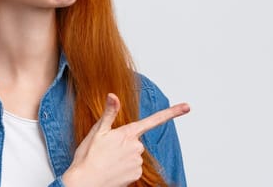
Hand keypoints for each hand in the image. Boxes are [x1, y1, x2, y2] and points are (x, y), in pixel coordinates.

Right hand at [62, 93, 189, 186]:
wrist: (85, 182)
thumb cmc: (88, 157)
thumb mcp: (97, 131)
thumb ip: (109, 113)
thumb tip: (113, 95)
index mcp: (128, 133)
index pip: (154, 120)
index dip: (172, 113)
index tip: (187, 107)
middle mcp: (136, 147)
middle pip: (135, 142)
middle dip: (124, 144)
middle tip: (107, 151)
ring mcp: (138, 162)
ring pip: (134, 156)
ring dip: (123, 157)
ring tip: (108, 161)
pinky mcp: (137, 175)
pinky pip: (134, 168)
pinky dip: (125, 169)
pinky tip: (113, 170)